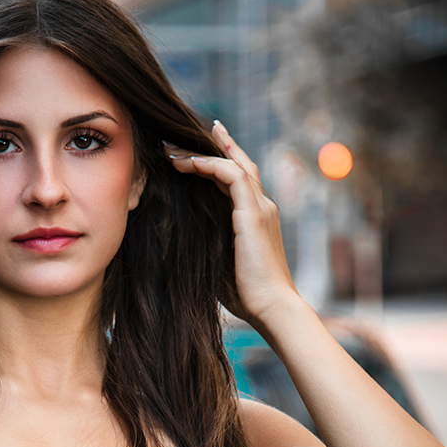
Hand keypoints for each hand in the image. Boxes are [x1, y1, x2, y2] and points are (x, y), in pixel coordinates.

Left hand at [164, 122, 301, 326]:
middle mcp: (262, 207)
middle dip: (211, 147)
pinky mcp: (254, 214)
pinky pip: (233, 176)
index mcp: (256, 218)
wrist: (272, 307)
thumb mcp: (221, 262)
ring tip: (173, 151)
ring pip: (233, 165)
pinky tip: (189, 163)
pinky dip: (211, 165)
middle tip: (179, 139)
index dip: (216, 162)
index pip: (237, 179)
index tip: (191, 153)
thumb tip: (181, 238)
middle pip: (238, 164)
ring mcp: (261, 208)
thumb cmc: (247, 294)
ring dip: (202, 154)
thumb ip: (209, 244)